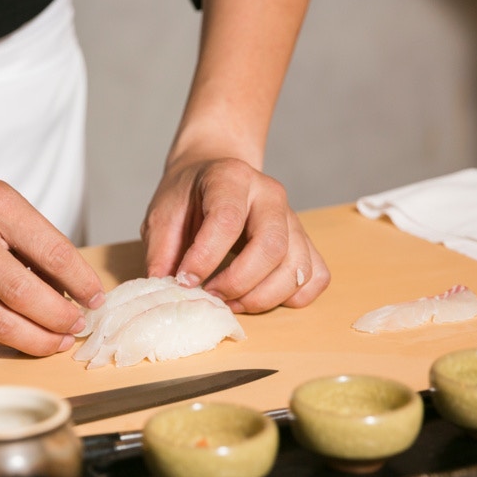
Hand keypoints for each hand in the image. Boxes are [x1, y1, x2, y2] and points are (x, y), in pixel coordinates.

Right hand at [0, 170, 104, 355]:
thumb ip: (33, 240)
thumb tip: (73, 288)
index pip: (51, 251)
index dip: (82, 281)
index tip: (96, 297)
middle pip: (24, 294)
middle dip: (61, 317)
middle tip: (79, 324)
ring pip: (1, 323)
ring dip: (38, 339)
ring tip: (59, 340)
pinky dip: (10, 338)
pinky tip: (28, 337)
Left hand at [142, 157, 329, 312]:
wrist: (215, 175)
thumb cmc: (188, 197)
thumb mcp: (162, 214)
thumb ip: (160, 250)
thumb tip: (165, 288)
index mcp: (231, 177)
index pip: (227, 221)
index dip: (205, 258)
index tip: (184, 281)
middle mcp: (270, 194)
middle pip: (272, 247)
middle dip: (238, 283)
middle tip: (210, 296)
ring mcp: (293, 218)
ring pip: (297, 268)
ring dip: (263, 297)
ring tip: (231, 302)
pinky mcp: (305, 241)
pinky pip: (316, 277)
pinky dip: (293, 297)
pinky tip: (260, 296)